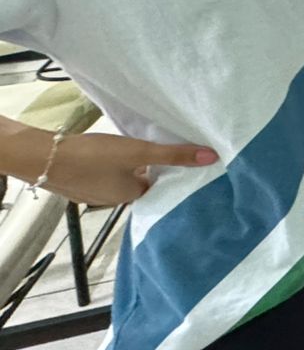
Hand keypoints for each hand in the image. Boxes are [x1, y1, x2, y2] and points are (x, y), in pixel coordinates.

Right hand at [45, 133, 218, 205]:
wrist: (45, 158)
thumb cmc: (95, 157)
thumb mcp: (139, 152)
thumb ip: (175, 155)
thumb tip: (212, 157)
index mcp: (133, 197)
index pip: (162, 189)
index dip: (174, 175)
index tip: (190, 162)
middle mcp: (115, 200)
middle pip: (143, 184)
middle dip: (155, 170)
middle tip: (172, 151)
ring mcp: (95, 193)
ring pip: (124, 179)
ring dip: (134, 166)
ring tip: (148, 149)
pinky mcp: (81, 183)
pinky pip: (106, 175)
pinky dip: (114, 166)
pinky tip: (116, 152)